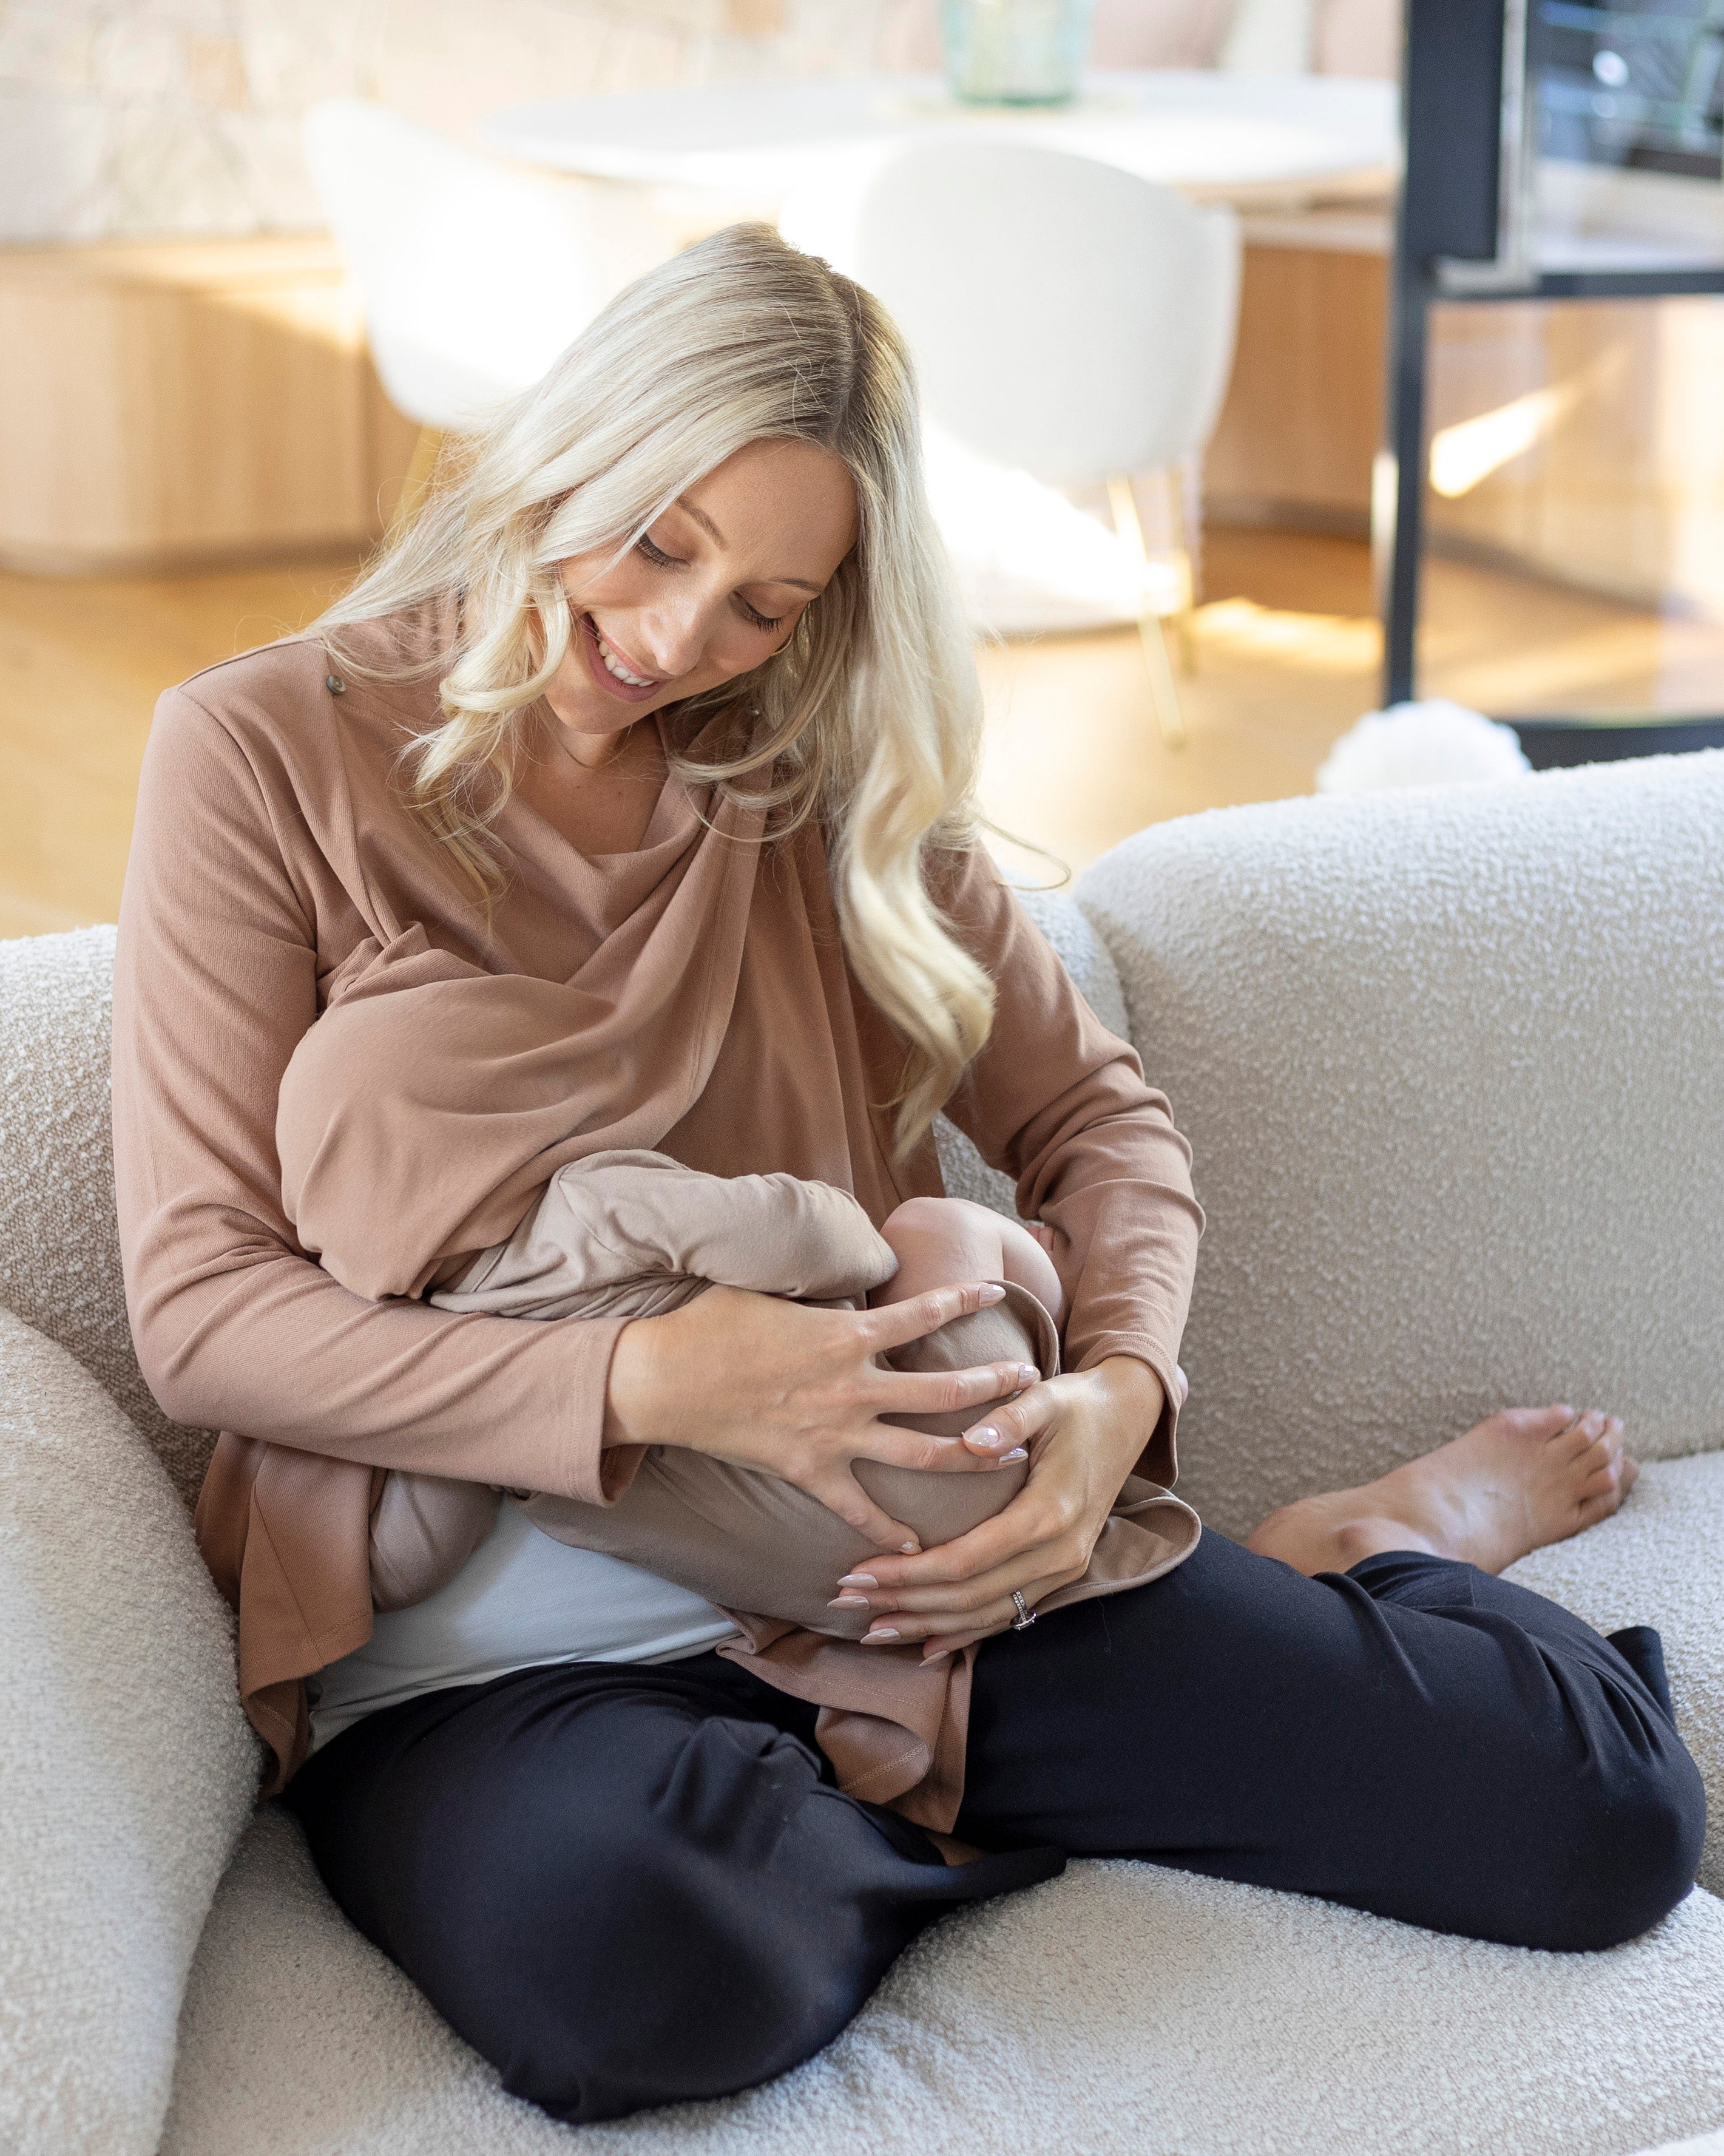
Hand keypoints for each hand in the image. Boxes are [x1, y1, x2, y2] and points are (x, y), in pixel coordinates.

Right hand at [604, 1281, 1042, 1551]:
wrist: (665, 1379)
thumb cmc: (711, 1323)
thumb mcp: (772, 1288)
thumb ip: (817, 1286)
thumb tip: (840, 1264)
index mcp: (845, 1336)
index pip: (921, 1313)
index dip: (963, 1301)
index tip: (996, 1294)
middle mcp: (851, 1388)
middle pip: (942, 1391)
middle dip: (993, 1387)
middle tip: (1030, 1382)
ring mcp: (834, 1435)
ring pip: (920, 1451)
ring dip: (970, 1454)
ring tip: (1010, 1453)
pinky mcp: (809, 1470)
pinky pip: (859, 1508)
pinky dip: (889, 1532)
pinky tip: (915, 1546)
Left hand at [828, 1355, 1166, 1659]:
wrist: (1129, 1418)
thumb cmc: (1079, 1405)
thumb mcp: (1048, 1397)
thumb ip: (1011, 1417)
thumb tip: (971, 1440)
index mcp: (1048, 1513)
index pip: (965, 1560)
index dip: (908, 1572)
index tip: (857, 1571)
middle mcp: (1058, 1553)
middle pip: (968, 1596)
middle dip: (903, 1602)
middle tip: (845, 1601)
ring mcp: (1064, 1569)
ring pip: (986, 1614)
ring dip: (926, 1625)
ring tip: (872, 1630)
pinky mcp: (1061, 1572)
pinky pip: (1009, 1613)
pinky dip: (965, 1633)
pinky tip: (927, 1645)